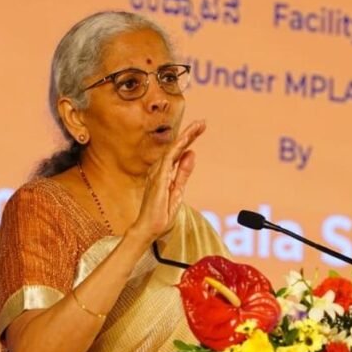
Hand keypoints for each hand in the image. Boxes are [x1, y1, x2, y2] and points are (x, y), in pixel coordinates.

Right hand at [130, 119, 205, 242]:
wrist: (149, 228)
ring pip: (173, 150)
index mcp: (164, 173)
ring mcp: (157, 174)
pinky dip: (178, 148)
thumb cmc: (160, 213)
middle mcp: (159, 170)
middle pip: (176, 147)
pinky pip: (168, 159)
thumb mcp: (178, 191)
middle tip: (202, 123)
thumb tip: (191, 154)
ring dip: (185, 137)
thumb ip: (183, 173)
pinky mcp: (158, 179)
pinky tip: (187, 140)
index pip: (178, 152)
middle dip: (189, 134)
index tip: (200, 129)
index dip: (189, 140)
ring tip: (198, 127)